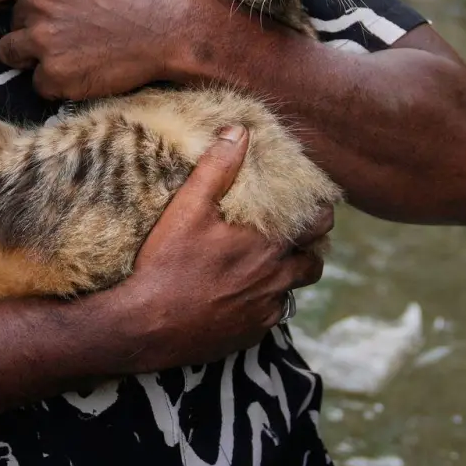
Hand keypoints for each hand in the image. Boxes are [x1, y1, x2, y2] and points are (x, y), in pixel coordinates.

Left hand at [0, 0, 214, 100]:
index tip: (1, 8)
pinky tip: (88, 67)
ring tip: (77, 49)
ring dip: (38, 57)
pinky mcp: (56, 75)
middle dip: (33, 31)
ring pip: (14, 56)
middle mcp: (34, 3)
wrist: (170, 26)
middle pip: (9, 27)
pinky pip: (39, 84)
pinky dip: (60, 81)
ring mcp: (43, 41)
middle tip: (74, 29)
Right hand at [105, 127, 330, 373]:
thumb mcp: (187, 208)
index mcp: (268, 244)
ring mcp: (264, 310)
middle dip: (309, 249)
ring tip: (268, 265)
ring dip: (287, 278)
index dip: (320, 215)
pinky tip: (243, 295)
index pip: (318, 226)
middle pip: (313, 263)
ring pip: (293, 291)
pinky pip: (271, 315)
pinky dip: (264, 303)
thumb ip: (217, 168)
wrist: (145, 326)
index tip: (314, 208)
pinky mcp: (250, 334)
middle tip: (294, 238)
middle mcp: (276, 278)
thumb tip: (239, 131)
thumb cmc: (166, 264)